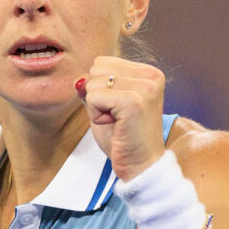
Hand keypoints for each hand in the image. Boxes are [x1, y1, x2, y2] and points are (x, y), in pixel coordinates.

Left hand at [75, 56, 165, 180]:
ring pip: (92, 82)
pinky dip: (95, 114)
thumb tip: (78, 79)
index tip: (118, 108)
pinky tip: (114, 125)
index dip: (99, 87)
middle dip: (96, 94)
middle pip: (96, 68)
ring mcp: (145, 87)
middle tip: (115, 116)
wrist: (140, 166)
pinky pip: (93, 97)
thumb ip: (92, 87)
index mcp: (147, 72)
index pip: (102, 61)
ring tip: (115, 121)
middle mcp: (150, 75)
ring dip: (95, 106)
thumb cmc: (123, 137)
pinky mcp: (134, 102)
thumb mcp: (104, 105)